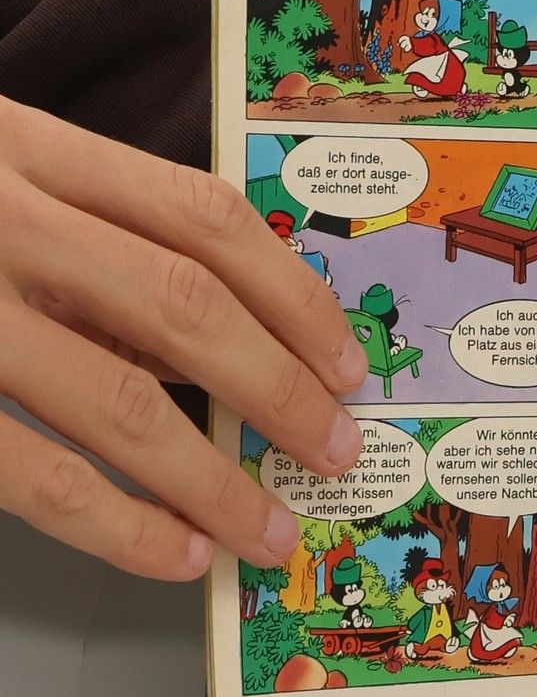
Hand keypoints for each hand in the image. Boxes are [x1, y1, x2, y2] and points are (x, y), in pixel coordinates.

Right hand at [0, 98, 367, 578]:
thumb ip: (85, 227)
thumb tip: (215, 337)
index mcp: (25, 147)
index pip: (201, 215)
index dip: (292, 294)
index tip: (345, 360)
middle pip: (182, 304)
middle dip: (278, 389)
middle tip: (334, 448)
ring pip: (112, 396)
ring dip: (210, 477)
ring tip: (267, 530)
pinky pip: (27, 469)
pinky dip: (113, 521)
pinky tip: (169, 550)